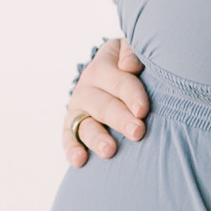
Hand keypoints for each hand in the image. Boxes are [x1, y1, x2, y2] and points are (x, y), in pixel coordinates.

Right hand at [64, 37, 146, 166]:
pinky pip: (69, 137)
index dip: (131, 94)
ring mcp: (78, 106)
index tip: (142, 110)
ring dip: (97, 138)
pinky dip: (72, 149)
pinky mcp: (72, 125)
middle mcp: (88, 85)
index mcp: (103, 65)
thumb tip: (129, 66)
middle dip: (120, 119)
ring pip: (85, 123)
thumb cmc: (136, 64)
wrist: (119, 75)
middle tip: (137, 132)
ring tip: (110, 150)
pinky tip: (80, 161)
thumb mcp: (136, 50)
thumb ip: (134, 53)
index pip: (118, 79)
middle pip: (103, 104)